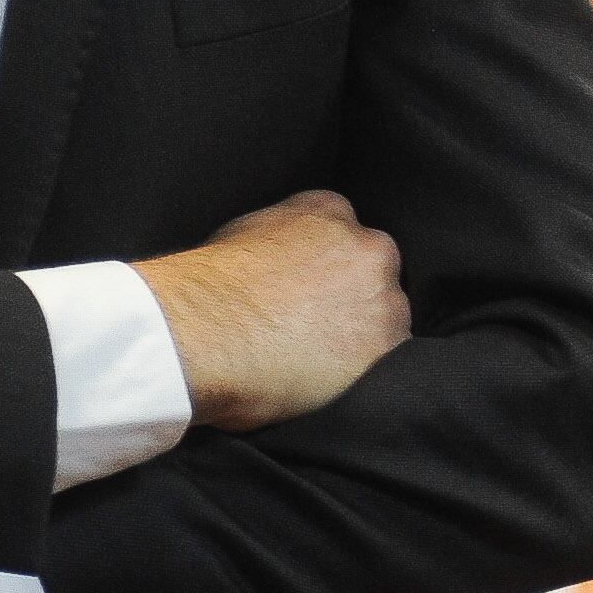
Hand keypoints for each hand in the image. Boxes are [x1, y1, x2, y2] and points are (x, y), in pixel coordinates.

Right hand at [130, 189, 409, 432]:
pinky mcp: (387, 347)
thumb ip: (279, 238)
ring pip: (388, 320)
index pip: (346, 234)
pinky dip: (364, 374)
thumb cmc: (207, 291)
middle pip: (375, 274)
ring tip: (317, 363)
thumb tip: (280, 258)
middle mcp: (367, 246)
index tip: (312, 295)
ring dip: (362, 339)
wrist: (203, 334)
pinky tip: (327, 383)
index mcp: (329, 210)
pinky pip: (389, 363)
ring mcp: (383, 297)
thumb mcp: (239, 235)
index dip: (329, 271)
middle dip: (354, 300)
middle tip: (316, 331)